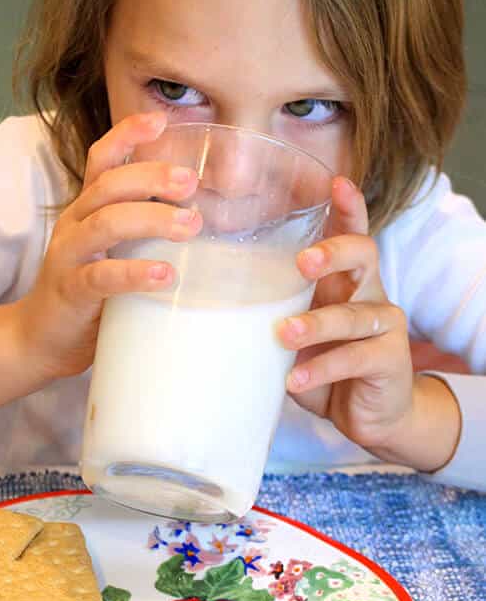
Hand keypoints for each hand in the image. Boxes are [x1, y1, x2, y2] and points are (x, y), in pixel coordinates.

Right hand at [18, 111, 200, 378]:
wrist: (39, 339)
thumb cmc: (86, 294)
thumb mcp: (113, 253)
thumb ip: (142, 235)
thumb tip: (202, 220)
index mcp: (86, 210)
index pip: (102, 160)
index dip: (127, 135)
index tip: (161, 120)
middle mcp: (74, 224)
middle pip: (109, 184)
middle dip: (153, 176)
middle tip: (192, 182)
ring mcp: (69, 257)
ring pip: (107, 222)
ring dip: (152, 218)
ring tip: (190, 225)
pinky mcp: (71, 292)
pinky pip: (102, 276)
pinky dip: (136, 274)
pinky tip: (165, 276)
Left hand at [277, 177, 459, 469]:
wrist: (369, 417)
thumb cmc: (324, 369)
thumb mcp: (297, 339)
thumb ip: (275, 317)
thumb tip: (210, 302)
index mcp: (345, 283)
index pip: (352, 234)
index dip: (348, 208)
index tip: (335, 183)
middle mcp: (370, 296)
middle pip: (364, 255)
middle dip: (334, 252)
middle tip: (302, 263)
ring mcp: (385, 327)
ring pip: (355, 313)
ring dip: (317, 323)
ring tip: (284, 336)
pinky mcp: (390, 360)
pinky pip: (356, 358)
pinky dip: (321, 369)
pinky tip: (294, 381)